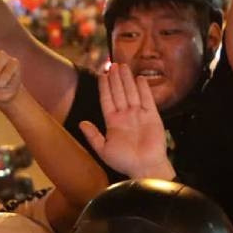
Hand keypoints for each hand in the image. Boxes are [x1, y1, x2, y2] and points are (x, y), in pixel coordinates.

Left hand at [78, 63, 173, 179]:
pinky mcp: (152, 116)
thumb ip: (92, 135)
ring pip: (131, 92)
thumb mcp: (103, 149)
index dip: (104, 87)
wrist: (145, 168)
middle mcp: (125, 116)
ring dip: (126, 79)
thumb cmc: (124, 161)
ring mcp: (139, 115)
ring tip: (122, 66)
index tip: (101, 74)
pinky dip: (143, 88)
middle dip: (115, 78)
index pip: (107, 100)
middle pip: (119, 92)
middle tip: (112, 64)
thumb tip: (80, 123)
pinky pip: (147, 99)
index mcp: (113, 122)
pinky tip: (139, 78)